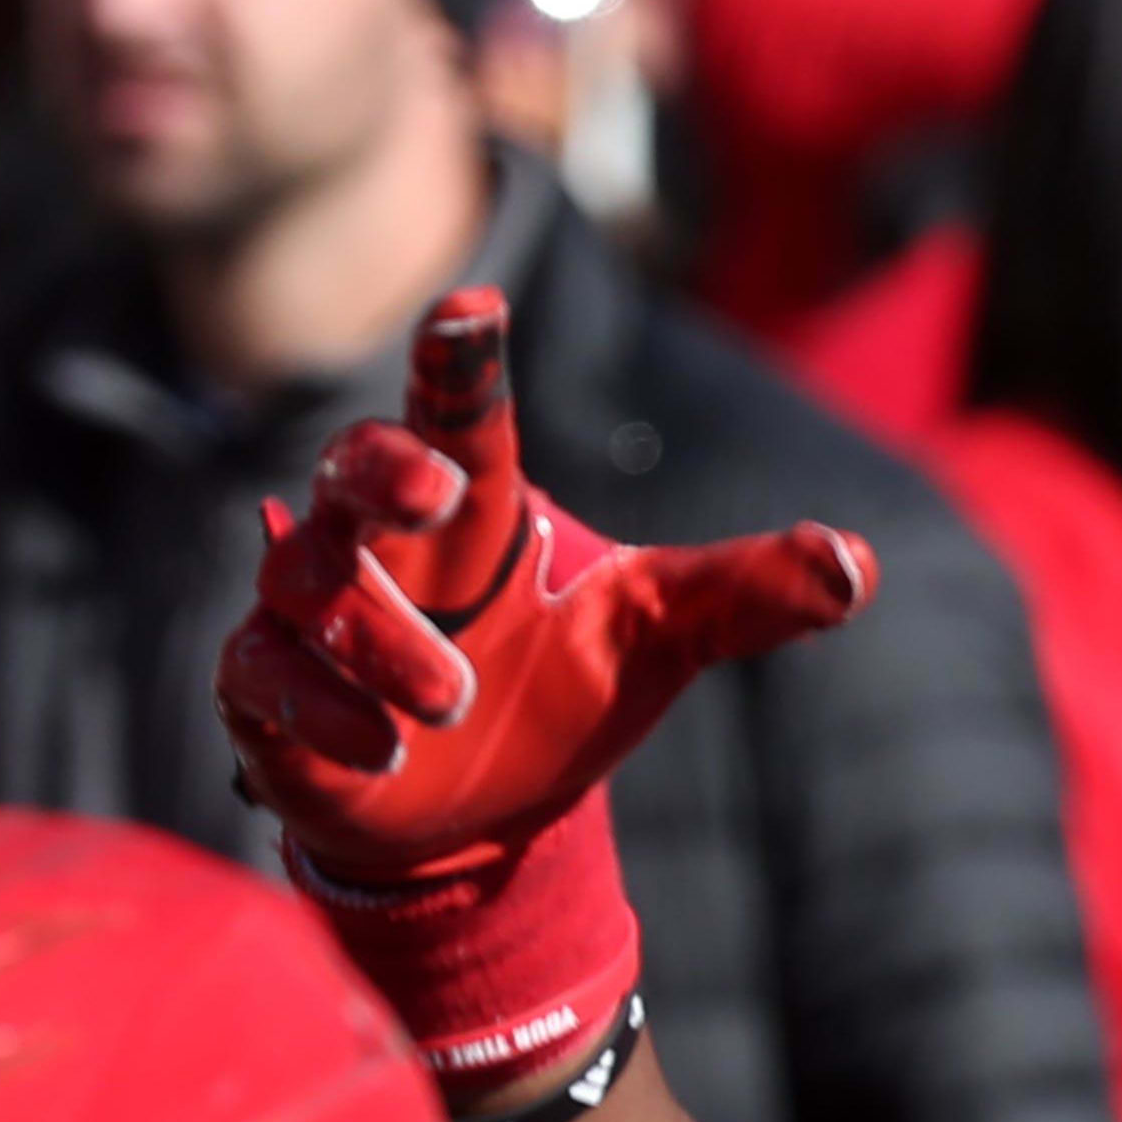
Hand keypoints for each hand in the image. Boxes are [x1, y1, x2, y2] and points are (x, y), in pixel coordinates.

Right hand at [219, 287, 872, 1082]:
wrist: (482, 814)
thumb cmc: (560, 686)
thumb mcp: (663, 635)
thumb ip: (748, 592)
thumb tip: (858, 564)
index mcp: (477, 502)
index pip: (461, 411)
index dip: (459, 357)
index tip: (472, 306)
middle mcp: (384, 541)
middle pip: (353, 468)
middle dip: (385, 470)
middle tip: (436, 490)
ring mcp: (316, 611)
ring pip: (308, 580)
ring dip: (379, 636)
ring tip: (451, 699)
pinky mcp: (268, 692)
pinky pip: (263, 677)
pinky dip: (320, 711)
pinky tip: (378, 753)